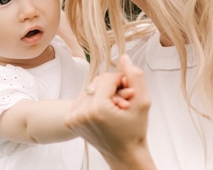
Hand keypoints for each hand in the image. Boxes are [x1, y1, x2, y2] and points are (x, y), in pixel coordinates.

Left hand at [65, 55, 154, 169]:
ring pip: (90, 88)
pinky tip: (103, 112)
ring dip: (102, 93)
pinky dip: (93, 100)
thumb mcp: (142, 101)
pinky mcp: (70, 120)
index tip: (129, 95)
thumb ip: (135, 76)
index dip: (122, 82)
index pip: (108, 78)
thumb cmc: (134, 131)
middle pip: (97, 81)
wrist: (124, 154)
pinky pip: (83, 98)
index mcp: (97, 109)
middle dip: (111, 87)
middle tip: (122, 102)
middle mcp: (81, 113)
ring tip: (113, 108)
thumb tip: (124, 57)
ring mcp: (73, 118)